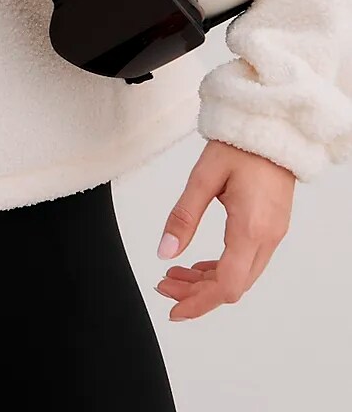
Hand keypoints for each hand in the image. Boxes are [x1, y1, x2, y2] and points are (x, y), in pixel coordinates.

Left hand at [154, 139, 295, 321]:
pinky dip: (221, 268)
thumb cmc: (240, 147)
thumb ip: (183, 217)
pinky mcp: (271, 228)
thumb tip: (164, 252)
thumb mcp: (203, 178)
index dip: (199, 303)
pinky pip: (246, 261)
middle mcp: (267, 238)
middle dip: (197, 293)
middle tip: (165, 286)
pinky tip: (199, 263)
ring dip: (207, 281)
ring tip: (174, 275)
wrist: (273, 129)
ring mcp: (272, 234)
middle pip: (233, 286)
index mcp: (250, 229)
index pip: (226, 285)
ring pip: (240, 276)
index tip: (174, 309)